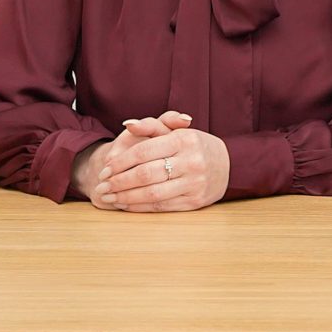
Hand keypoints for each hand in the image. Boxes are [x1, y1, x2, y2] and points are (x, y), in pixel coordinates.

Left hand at [94, 111, 230, 212]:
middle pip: (145, 174)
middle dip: (119, 182)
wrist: (228, 164)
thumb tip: (128, 124)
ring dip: (126, 197)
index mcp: (185, 139)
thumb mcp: (176, 131)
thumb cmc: (195, 146)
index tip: (105, 169)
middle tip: (103, 186)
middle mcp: (192, 161)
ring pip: (152, 193)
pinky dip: (140, 207)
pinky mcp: (195, 201)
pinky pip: (161, 206)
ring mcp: (195, 182)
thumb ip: (151, 125)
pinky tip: (126, 205)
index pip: (144, 151)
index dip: (121, 162)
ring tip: (110, 197)